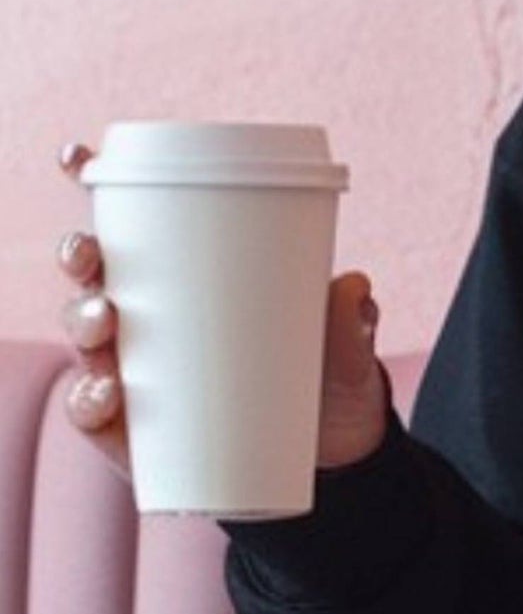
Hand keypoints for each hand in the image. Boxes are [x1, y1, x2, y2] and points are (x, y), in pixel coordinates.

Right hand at [56, 138, 391, 482]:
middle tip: (91, 255)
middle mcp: (151, 320)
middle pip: (95, 276)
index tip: (76, 158)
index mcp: (189, 280)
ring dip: (81, 321)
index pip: (133, 229)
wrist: (334, 454)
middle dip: (81, 256)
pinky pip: (93, 413)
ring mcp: (137, 374)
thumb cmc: (327, 378)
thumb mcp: (345, 348)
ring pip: (87, 336)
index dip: (95, 187)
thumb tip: (356, 287)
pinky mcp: (133, 432)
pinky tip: (103, 392)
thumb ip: (352, 321)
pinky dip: (90, 401)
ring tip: (105, 321)